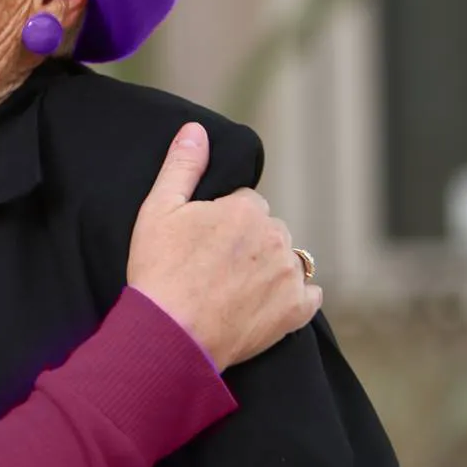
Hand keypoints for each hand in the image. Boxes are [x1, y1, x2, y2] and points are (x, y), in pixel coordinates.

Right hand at [125, 123, 321, 369]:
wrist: (170, 336)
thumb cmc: (158, 272)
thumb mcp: (157, 211)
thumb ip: (181, 166)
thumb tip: (196, 129)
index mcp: (246, 209)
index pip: (244, 203)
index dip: (220, 222)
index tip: (200, 243)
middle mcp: (276, 237)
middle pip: (268, 230)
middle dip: (247, 244)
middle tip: (212, 269)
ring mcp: (289, 276)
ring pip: (286, 260)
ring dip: (268, 269)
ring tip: (232, 290)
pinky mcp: (296, 311)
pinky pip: (309, 296)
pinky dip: (293, 298)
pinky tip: (264, 305)